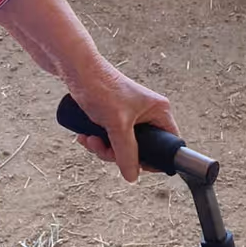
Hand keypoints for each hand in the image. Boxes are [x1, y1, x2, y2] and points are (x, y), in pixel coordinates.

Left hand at [66, 60, 177, 183]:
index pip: (168, 143)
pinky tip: (85, 136)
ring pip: (123, 147)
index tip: (134, 164)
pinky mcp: (114, 116)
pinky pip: (111, 139)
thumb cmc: (101, 87)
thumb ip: (127, 153)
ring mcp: (130, 115)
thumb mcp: (118, 125)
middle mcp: (147, 113)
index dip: (154, 158)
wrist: (77, 70)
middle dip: (118, 154)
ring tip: (90, 139)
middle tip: (103, 148)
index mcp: (158, 110)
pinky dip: (98, 142)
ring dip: (104, 149)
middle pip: (141, 150)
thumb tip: (132, 176)